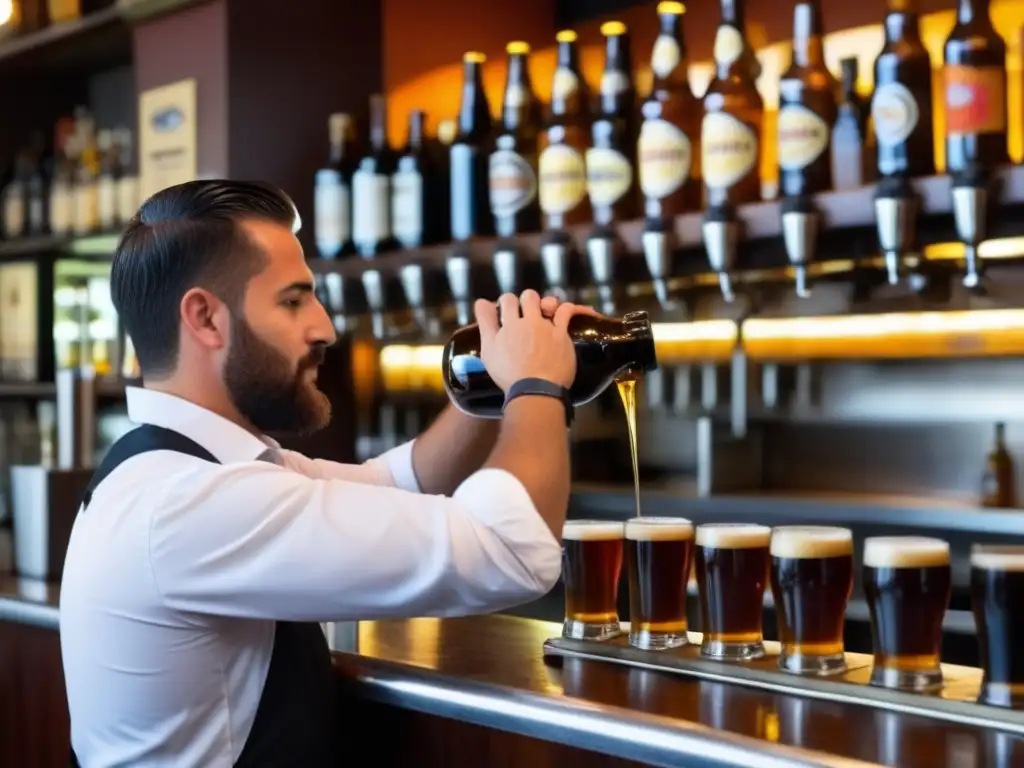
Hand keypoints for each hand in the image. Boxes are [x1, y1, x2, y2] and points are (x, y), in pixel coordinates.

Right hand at [474, 290, 593, 390]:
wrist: (534, 390)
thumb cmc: (508, 374)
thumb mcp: (488, 349)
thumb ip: (485, 323)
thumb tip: (480, 301)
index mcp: (510, 324)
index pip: (507, 300)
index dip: (508, 303)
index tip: (509, 312)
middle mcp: (529, 321)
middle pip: (528, 296)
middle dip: (527, 300)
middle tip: (527, 313)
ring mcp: (547, 327)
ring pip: (550, 303)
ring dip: (548, 303)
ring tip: (548, 312)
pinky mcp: (562, 335)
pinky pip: (569, 313)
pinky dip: (578, 309)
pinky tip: (587, 310)